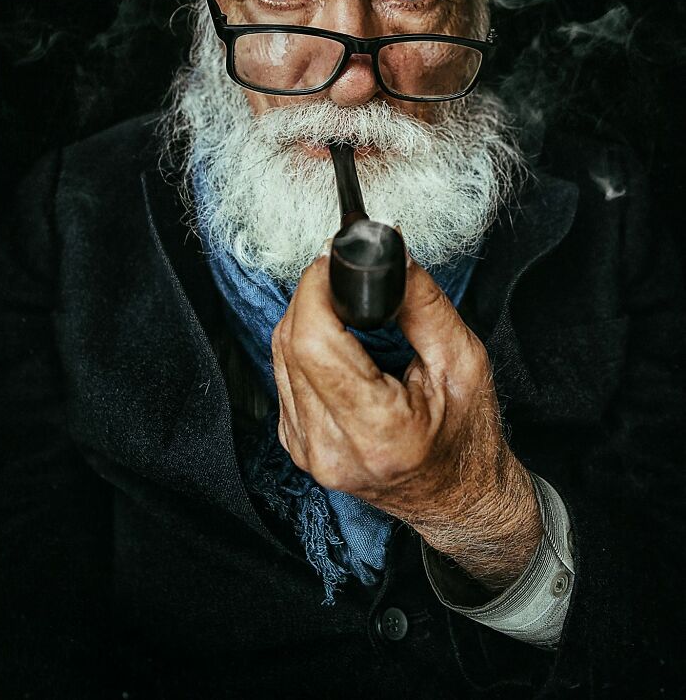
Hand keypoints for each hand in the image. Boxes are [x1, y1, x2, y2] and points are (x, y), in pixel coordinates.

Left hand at [271, 250, 541, 589]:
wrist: (458, 498)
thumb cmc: (469, 436)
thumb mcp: (463, 360)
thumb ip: (422, 302)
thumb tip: (387, 252)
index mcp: (376, 432)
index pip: (314, 343)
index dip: (316, 290)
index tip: (335, 260)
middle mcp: (330, 448)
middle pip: (291, 345)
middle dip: (311, 295)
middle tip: (340, 271)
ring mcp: (308, 450)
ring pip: (280, 356)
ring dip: (305, 317)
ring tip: (340, 300)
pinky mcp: (297, 445)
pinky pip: (284, 376)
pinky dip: (303, 346)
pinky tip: (332, 337)